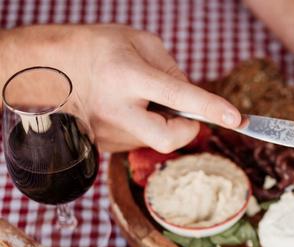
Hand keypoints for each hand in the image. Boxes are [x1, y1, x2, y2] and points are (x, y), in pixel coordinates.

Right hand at [1, 25, 240, 152]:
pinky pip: (140, 140)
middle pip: (169, 138)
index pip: (179, 96)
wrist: (45, 68)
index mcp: (127, 76)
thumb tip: (193, 99)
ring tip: (139, 98)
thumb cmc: (97, 48)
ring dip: (161, 121)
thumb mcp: (139, 42)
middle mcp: (117, 109)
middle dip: (188, 130)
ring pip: (155, 138)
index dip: (210, 108)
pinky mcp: (105, 145)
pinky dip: (145, 126)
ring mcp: (109, 132)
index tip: (236, 118)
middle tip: (186, 114)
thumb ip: (172, 69)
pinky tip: (127, 108)